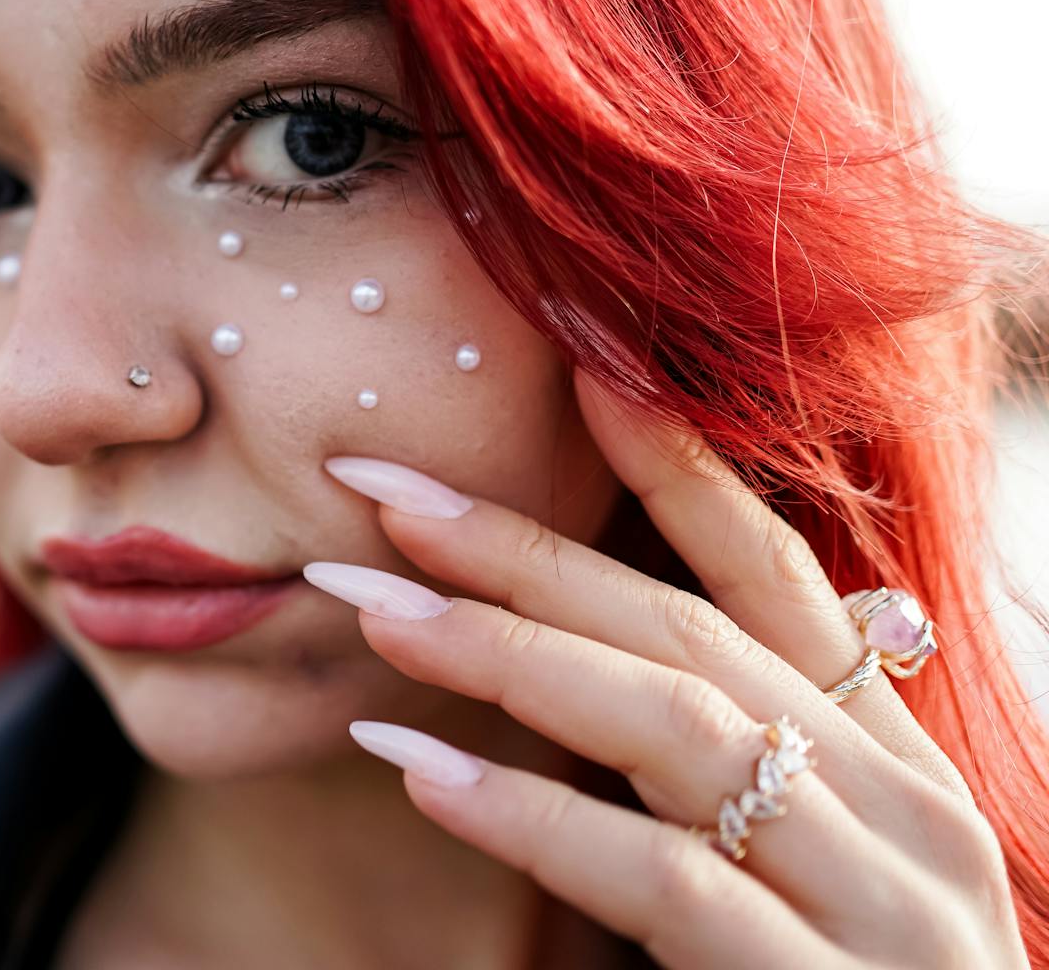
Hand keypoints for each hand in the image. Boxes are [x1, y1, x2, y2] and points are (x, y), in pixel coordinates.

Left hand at [302, 366, 1027, 968]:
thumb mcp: (793, 869)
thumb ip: (709, 778)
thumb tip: (561, 659)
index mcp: (893, 769)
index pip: (782, 585)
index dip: (681, 471)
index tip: (574, 371)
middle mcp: (903, 814)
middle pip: (692, 636)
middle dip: (526, 552)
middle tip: (379, 493)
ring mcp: (879, 905)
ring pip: (678, 730)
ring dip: (509, 655)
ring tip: (372, 611)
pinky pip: (665, 881)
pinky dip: (535, 817)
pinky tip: (424, 772)